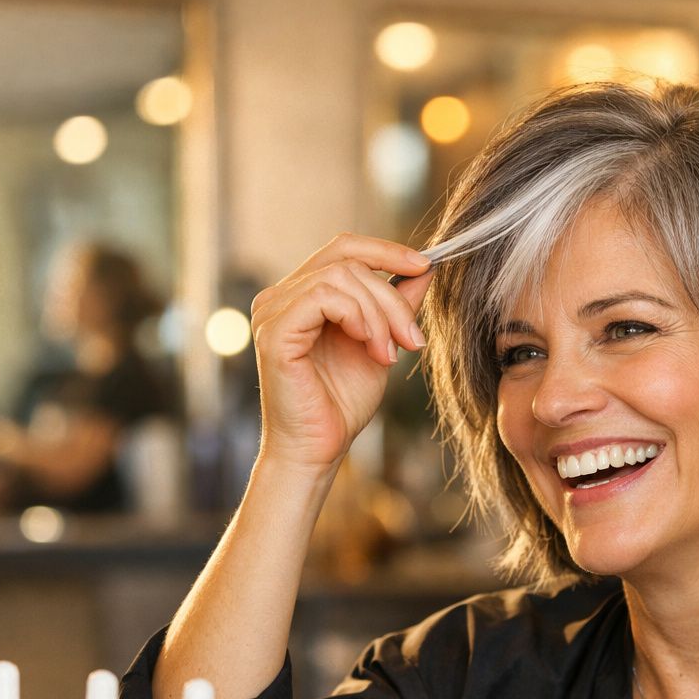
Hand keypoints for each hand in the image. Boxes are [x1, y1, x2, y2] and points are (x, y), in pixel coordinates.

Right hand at [249, 234, 433, 473]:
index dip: (386, 250)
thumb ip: (396, 305)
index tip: (425, 266)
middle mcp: (281, 297)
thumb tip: (424, 268)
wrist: (319, 449)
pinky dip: (358, 317)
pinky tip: (370, 347)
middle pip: (348, 261)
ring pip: (341, 277)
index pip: (343, 248)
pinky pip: (322, 297)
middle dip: (392, 297)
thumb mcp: (381, 343)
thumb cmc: (341, 403)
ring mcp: (272, 311)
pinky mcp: (274, 331)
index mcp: (302, 296)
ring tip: (389, 354)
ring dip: (379, 315)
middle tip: (412, 339)